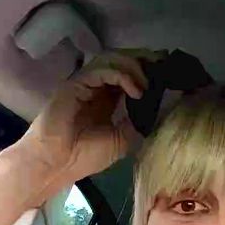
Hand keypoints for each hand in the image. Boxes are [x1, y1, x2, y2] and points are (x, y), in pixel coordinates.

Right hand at [20, 49, 156, 180]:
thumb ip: (137, 121)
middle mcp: (96, 86)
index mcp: (106, 98)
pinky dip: (122, 75)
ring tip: (148, 83)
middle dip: (143, 59)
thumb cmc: (84, 156)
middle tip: (162, 64)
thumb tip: (158, 107)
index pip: (128, 73)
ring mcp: (85, 83)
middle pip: (121, 59)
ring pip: (112, 59)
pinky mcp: (76, 83)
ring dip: (134, 66)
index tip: (166, 70)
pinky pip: (102, 69)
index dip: (147, 68)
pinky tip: (135, 90)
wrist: (57, 165)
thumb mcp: (122, 140)